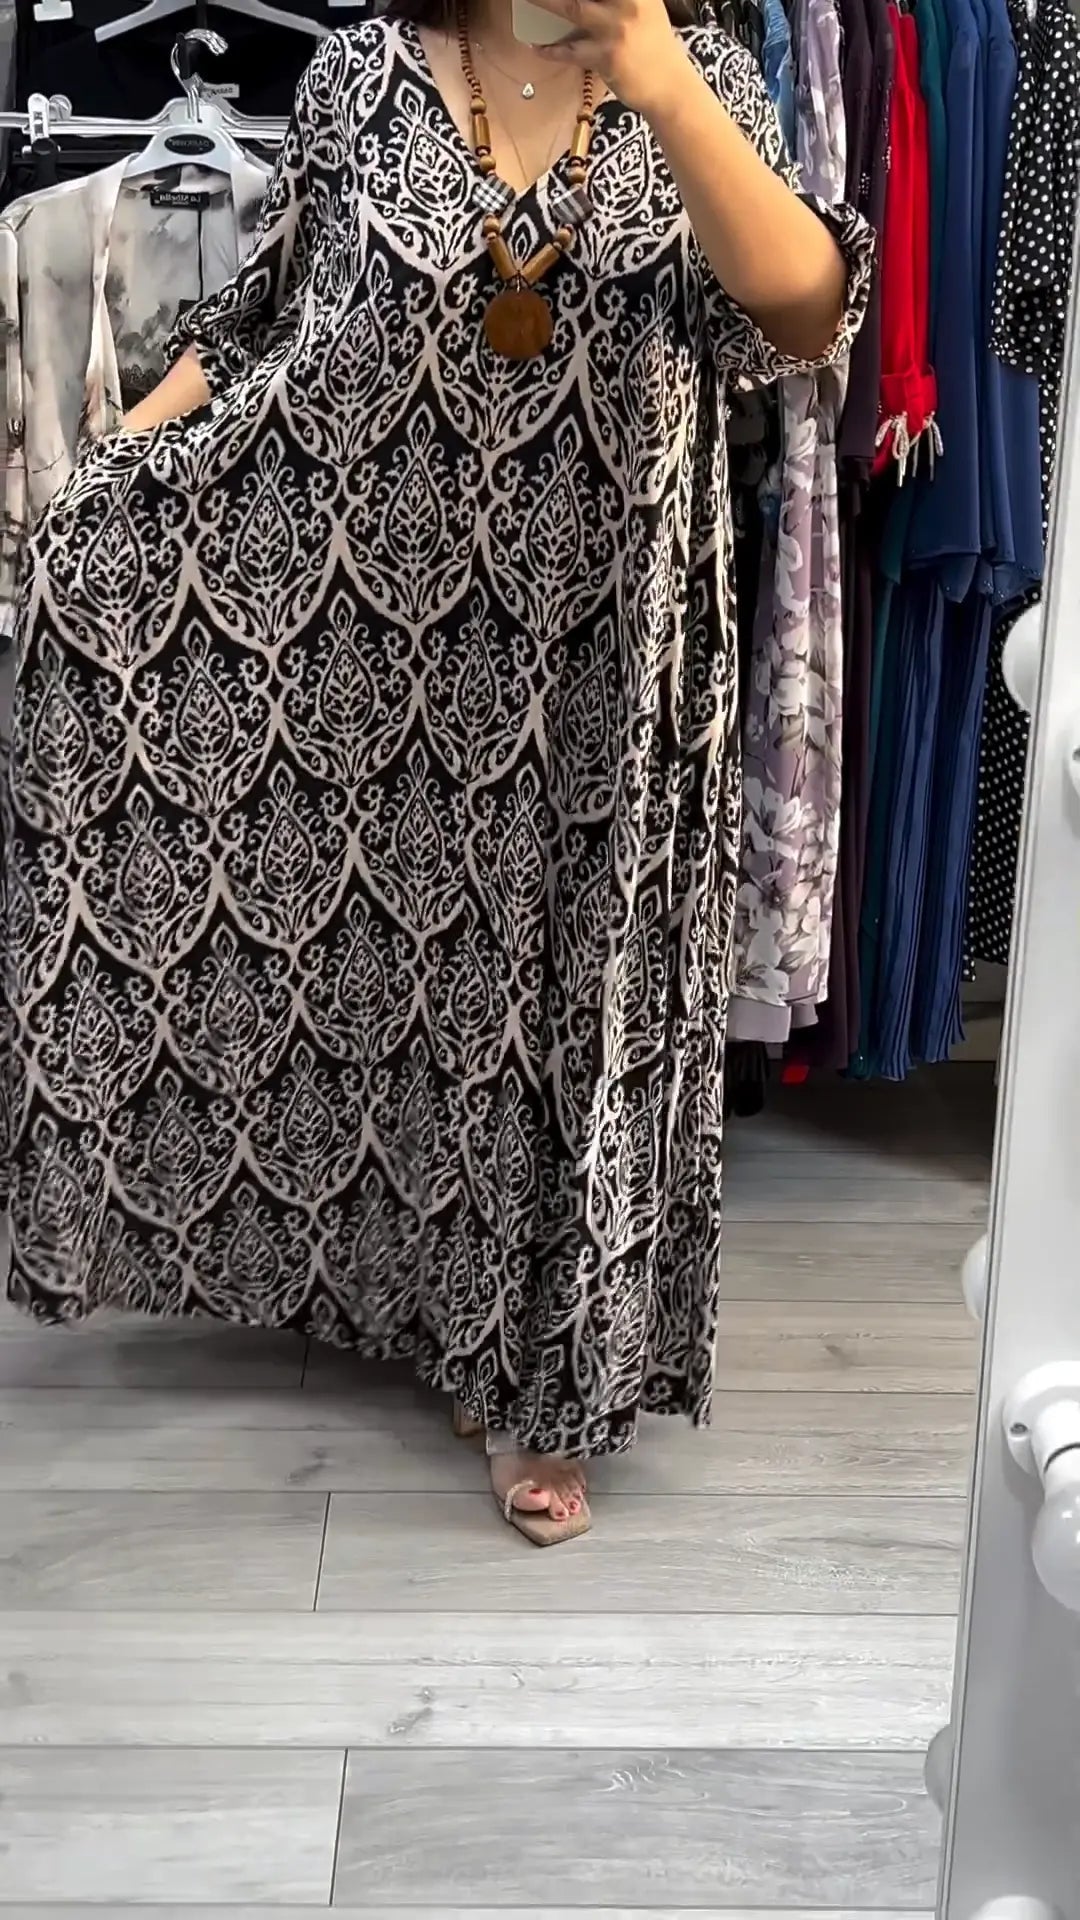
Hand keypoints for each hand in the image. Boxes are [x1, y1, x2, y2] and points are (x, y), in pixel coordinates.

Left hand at [531, 0, 690, 115]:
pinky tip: (537, 46)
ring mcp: (616, 28)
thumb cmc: (652, 41)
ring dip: (543, 2)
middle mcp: (628, 1)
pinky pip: (570, 51)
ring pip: (571, 7)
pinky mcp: (606, 56)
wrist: (668, 84)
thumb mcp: (643, 4)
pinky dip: (551, 50)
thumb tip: (577, 1)